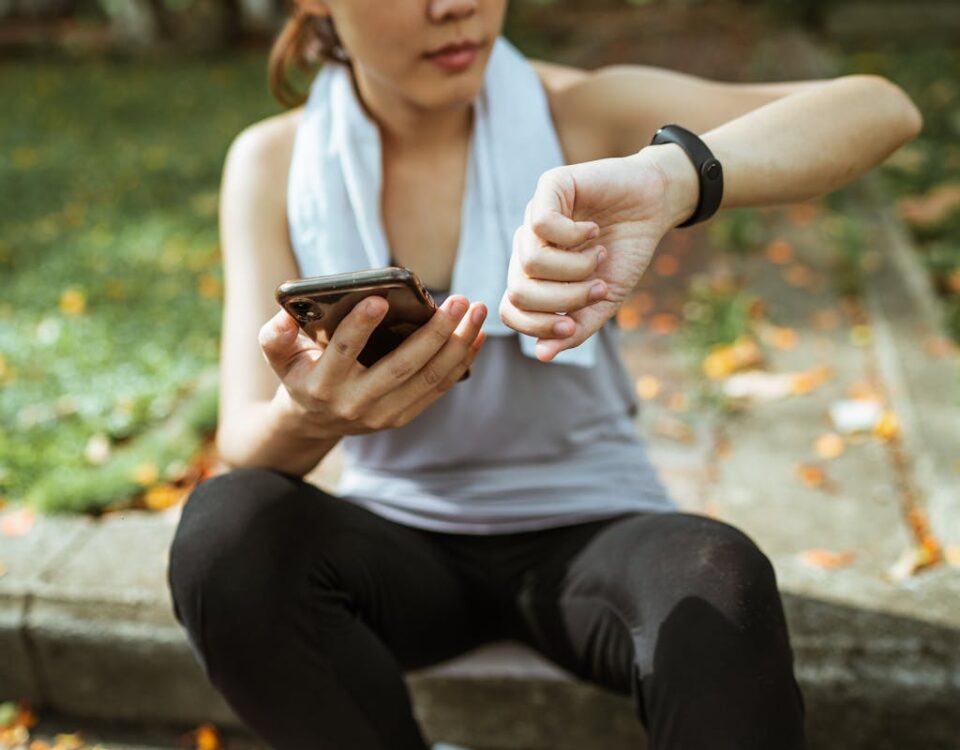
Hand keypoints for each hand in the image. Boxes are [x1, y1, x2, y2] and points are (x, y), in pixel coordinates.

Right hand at [259, 295, 486, 436]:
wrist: (313, 421)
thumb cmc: (301, 372)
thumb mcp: (279, 355)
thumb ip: (275, 335)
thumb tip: (285, 314)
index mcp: (321, 384)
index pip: (342, 352)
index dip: (360, 326)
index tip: (380, 298)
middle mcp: (354, 403)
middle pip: (400, 367)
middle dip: (433, 333)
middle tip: (458, 301)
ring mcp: (382, 414)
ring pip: (428, 379)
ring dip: (457, 345)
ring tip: (475, 312)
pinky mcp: (402, 417)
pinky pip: (437, 389)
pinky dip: (460, 362)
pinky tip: (475, 336)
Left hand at [499, 147, 695, 360]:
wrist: (655, 206)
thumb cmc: (625, 253)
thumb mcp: (604, 300)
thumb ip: (577, 328)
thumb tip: (542, 354)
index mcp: (534, 275)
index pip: (511, 310)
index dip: (537, 325)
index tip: (572, 324)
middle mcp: (527, 246)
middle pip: (519, 290)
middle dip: (564, 298)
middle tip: (597, 287)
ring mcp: (534, 216)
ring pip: (531, 261)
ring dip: (575, 268)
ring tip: (598, 255)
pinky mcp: (549, 187)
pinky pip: (542, 224)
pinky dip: (574, 237)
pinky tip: (593, 231)